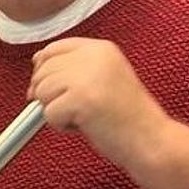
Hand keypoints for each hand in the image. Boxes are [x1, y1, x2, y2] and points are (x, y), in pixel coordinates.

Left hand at [29, 37, 166, 165]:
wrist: (152, 140)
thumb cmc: (126, 116)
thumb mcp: (102, 78)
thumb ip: (73, 67)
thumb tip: (36, 62)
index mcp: (100, 48)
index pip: (53, 48)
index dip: (44, 69)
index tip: (51, 88)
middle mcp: (94, 56)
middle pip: (43, 71)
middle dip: (49, 94)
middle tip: (74, 108)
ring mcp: (87, 77)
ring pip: (42, 92)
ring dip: (56, 110)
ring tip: (84, 116)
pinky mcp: (81, 99)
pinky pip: (48, 114)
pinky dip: (61, 126)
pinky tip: (85, 125)